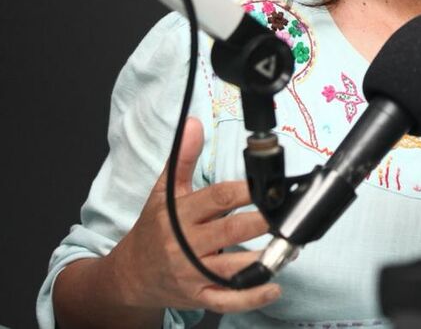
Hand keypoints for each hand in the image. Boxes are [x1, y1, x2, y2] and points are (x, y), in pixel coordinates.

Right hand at [104, 117, 280, 313]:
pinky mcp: (198, 296)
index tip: (271, 185)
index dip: (247, 190)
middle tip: (287, 214)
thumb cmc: (152, 230)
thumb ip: (183, 159)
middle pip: (231, 231)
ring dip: (265, 259)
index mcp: (179, 215)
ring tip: (290, 246)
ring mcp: (192, 273)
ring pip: (233, 268)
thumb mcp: (163, 192)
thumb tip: (194, 123)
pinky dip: (251, 296)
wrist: (128, 276)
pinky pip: (227, 300)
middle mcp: (185, 244)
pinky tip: (273, 286)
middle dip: (262, 222)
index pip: (218, 198)